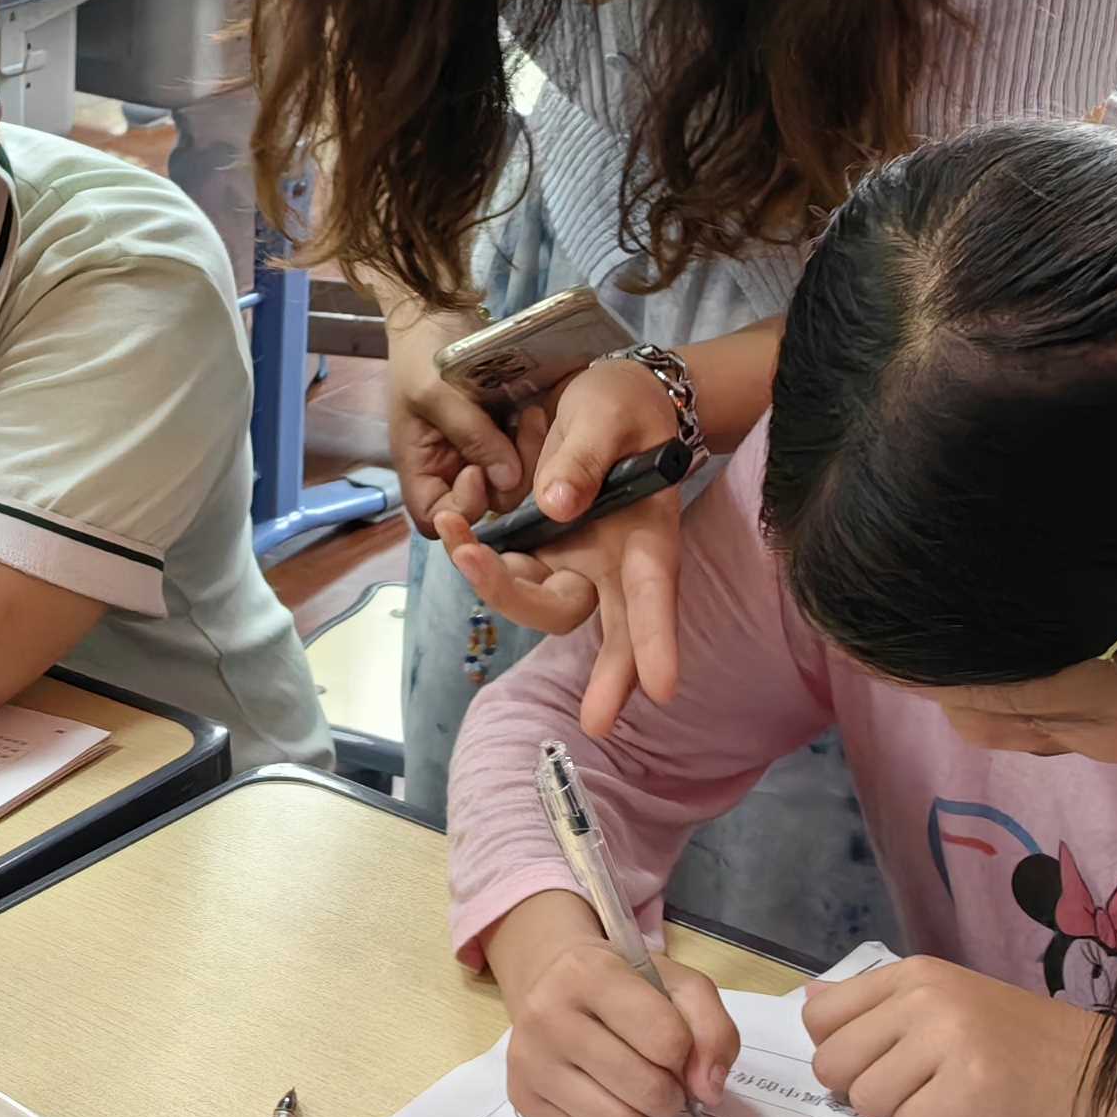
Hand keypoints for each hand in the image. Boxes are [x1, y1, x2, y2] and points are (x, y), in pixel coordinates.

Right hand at [382, 293, 515, 540]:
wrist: (437, 312)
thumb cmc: (423, 352)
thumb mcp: (438, 392)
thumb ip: (472, 436)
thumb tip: (508, 479)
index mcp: (420, 468)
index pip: (438, 518)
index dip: (462, 508)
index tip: (478, 472)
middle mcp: (449, 468)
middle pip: (483, 504)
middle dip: (506, 477)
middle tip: (520, 433)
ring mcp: (477, 452)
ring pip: (509, 480)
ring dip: (525, 455)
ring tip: (530, 416)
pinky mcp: (500, 434)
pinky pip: (521, 453)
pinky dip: (530, 439)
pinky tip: (534, 412)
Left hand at [443, 359, 686, 738]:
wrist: (606, 395)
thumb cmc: (622, 405)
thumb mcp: (606, 414)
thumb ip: (583, 457)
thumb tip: (554, 506)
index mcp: (645, 534)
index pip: (654, 592)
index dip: (657, 640)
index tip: (663, 689)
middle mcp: (610, 561)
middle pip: (603, 625)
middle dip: (604, 675)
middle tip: (594, 722)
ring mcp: (571, 558)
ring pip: (538, 600)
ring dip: (494, 583)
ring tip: (457, 533)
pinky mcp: (537, 546)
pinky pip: (503, 565)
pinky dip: (473, 550)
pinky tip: (454, 516)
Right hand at [487, 896, 738, 1116]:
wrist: (553, 982)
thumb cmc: (626, 986)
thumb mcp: (678, 985)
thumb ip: (712, 1029)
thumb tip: (708, 1092)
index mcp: (589, 973)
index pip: (667, 1039)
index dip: (687, 1053)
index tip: (677, 1046)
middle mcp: (547, 1014)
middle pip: (647, 1088)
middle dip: (670, 1092)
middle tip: (662, 1076)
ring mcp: (528, 1059)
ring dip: (643, 1115)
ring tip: (634, 1089)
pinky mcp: (522, 1097)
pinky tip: (605, 1098)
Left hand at [802, 958, 1116, 1116]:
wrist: (1112, 1072)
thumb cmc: (1025, 1045)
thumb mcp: (948, 1003)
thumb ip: (879, 1005)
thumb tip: (808, 997)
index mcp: (913, 973)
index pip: (819, 1017)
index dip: (841, 1053)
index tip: (883, 1063)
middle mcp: (925, 996)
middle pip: (832, 1066)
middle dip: (867, 1092)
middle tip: (920, 1090)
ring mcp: (951, 1037)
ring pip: (868, 1102)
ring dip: (905, 1116)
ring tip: (952, 1099)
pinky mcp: (975, 1084)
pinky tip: (974, 1115)